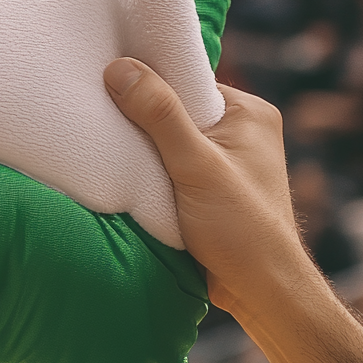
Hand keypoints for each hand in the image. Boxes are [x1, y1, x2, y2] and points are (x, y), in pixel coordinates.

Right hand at [103, 57, 315, 318]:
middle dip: (141, 116)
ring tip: (106, 141)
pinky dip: (148, 171)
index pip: (186, 80)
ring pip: (169, 140)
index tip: (108, 79)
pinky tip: (124, 172)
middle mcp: (241, 131)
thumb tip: (119, 67)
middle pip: (175, 109)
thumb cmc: (240, 229)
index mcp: (250, 112)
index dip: (148, 81)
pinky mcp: (209, 190)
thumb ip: (160, 116)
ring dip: (142, 148)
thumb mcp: (195, 165)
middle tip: (100, 111)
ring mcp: (225, 162)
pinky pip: (170, 167)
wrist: (262, 295)